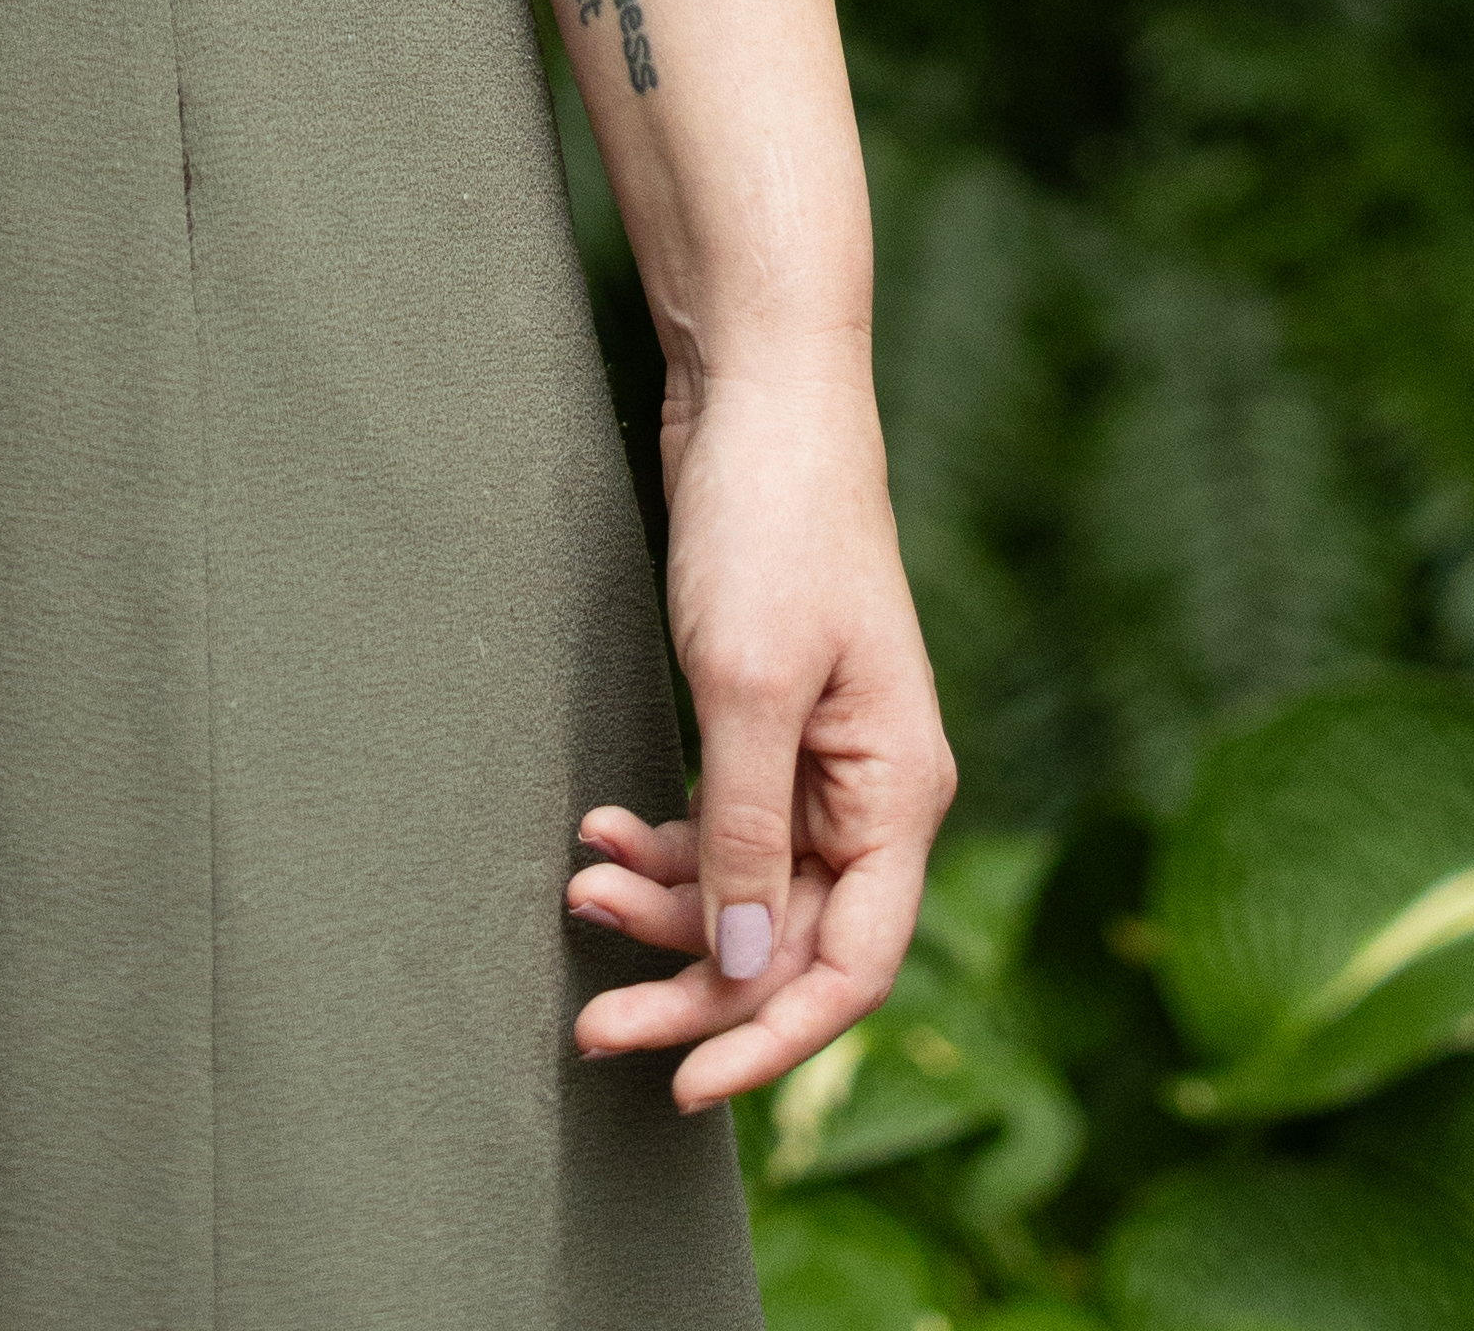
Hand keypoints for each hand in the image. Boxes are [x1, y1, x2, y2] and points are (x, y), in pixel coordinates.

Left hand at [568, 338, 955, 1108]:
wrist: (756, 387)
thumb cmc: (771, 522)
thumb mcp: (749, 688)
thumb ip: (747, 837)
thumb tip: (748, 975)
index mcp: (899, 795)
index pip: (851, 969)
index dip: (770, 1039)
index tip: (679, 1085)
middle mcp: (872, 792)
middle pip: (790, 943)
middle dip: (692, 987)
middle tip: (591, 1023)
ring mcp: (821, 757)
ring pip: (746, 888)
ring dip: (661, 907)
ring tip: (574, 889)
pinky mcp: (767, 718)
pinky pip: (721, 824)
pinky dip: (659, 841)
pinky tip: (595, 832)